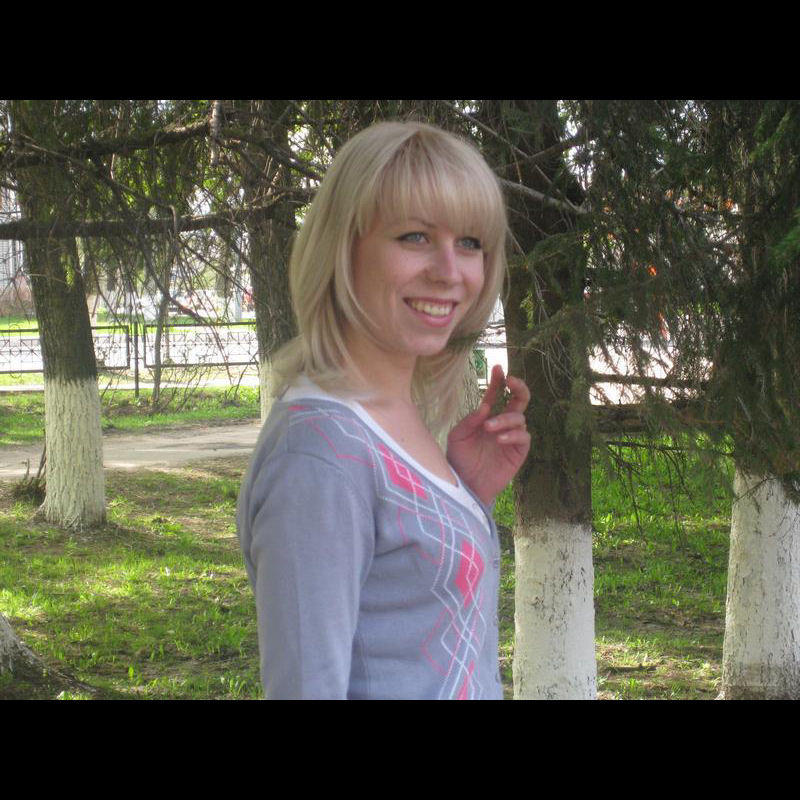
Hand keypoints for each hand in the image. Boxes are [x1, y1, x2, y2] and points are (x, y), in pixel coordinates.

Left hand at [447, 365, 530, 505]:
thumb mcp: (457, 437)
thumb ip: (470, 420)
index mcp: (487, 417)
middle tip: (511, 381)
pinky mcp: (518, 452)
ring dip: (505, 419)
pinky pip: (523, 437)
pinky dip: (513, 434)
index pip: (496, 395)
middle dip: (519, 388)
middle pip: (519, 401)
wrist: (466, 485)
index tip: (498, 367)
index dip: (498, 381)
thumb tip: (485, 405)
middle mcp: (502, 424)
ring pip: (519, 418)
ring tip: (489, 428)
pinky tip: (499, 439)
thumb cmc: (459, 460)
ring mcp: (512, 437)